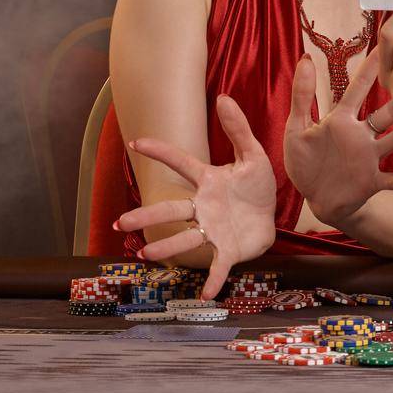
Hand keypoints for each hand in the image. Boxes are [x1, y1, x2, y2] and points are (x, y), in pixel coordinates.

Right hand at [115, 95, 276, 298]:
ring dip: (165, 246)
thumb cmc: (256, 186)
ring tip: (145, 253)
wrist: (272, 215)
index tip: (136, 142)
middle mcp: (203, 207)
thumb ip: (238, 129)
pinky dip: (213, 281)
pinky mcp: (228, 249)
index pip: (181, 163)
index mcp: (208, 182)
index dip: (161, 152)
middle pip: (172, 210)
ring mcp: (213, 230)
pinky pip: (218, 266)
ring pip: (185, 239)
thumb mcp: (253, 155)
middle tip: (121, 223)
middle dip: (146, 215)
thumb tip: (222, 97)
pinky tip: (206, 295)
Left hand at [283, 49, 392, 227]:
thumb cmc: (303, 164)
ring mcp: (369, 158)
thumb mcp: (296, 129)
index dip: (370, 69)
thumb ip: (302, 96)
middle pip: (386, 112)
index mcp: (340, 121)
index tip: (387, 45)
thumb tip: (304, 58)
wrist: (314, 199)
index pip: (357, 89)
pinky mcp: (372, 181)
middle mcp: (360, 136)